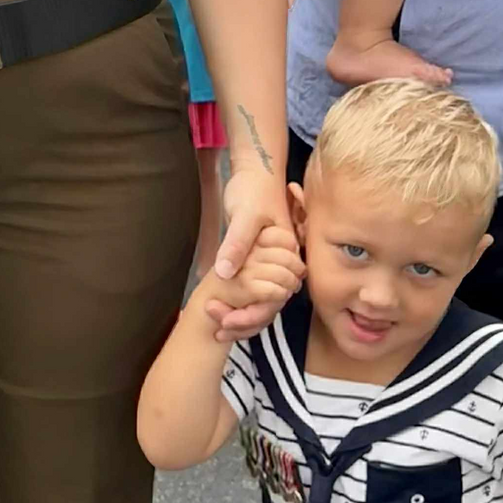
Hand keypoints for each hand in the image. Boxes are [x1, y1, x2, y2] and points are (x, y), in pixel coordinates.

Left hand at [212, 169, 298, 333]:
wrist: (255, 173)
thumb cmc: (254, 190)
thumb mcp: (245, 215)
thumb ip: (237, 244)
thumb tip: (225, 273)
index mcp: (287, 258)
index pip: (274, 298)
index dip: (251, 315)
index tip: (226, 322)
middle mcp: (281, 267)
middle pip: (267, 307)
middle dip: (243, 322)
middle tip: (218, 329)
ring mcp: (269, 267)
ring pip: (259, 303)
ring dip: (239, 317)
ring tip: (216, 327)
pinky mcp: (256, 264)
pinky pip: (250, 292)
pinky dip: (236, 304)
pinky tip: (218, 310)